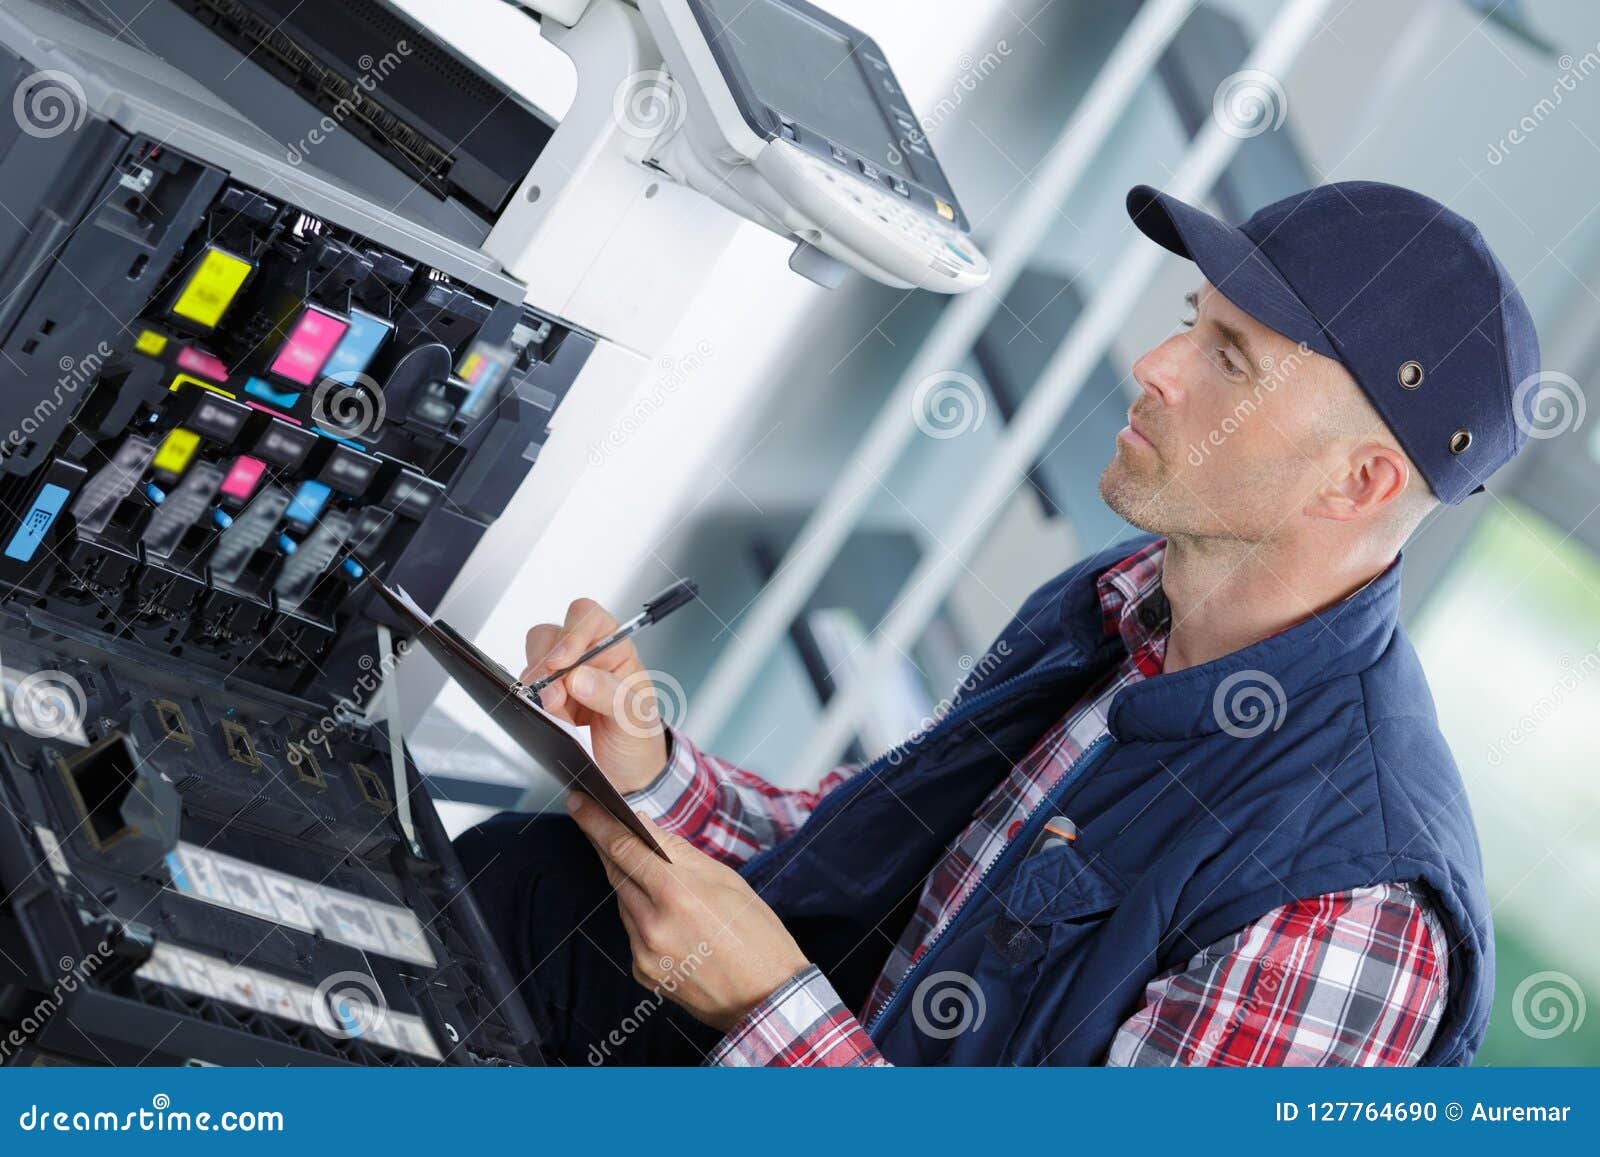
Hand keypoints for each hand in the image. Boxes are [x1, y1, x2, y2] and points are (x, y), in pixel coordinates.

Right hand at [523, 598, 668, 793]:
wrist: (627, 775)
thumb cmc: (639, 740)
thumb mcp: (635, 719)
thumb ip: (610, 695)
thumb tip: (578, 677)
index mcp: (616, 649)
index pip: (589, 618)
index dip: (572, 633)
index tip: (562, 662)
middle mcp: (588, 656)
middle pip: (552, 635)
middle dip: (546, 664)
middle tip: (553, 695)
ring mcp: (564, 676)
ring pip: (535, 659)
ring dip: (538, 686)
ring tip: (557, 711)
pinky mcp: (547, 697)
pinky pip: (528, 688)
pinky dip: (533, 702)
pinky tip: (553, 718)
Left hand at [565, 792, 810, 1033]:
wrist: (768, 1001)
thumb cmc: (759, 937)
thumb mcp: (728, 881)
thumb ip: (679, 853)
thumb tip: (644, 826)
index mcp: (677, 895)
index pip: (623, 849)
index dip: (596, 823)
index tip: (579, 803)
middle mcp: (652, 925)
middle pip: (616, 873)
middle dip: (607, 847)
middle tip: (598, 822)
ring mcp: (643, 953)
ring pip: (623, 902)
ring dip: (630, 882)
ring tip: (653, 875)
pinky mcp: (642, 973)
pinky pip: (632, 931)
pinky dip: (641, 915)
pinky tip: (664, 915)